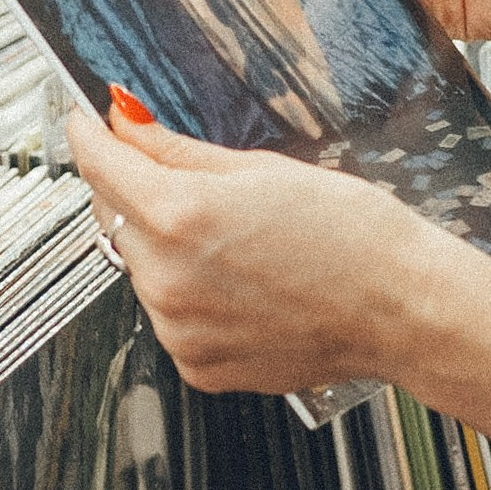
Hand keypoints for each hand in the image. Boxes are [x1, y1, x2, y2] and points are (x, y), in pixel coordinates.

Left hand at [67, 101, 421, 393]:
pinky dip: (193, 297)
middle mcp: (167, 279)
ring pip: (144, 270)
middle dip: (142, 195)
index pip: (101, 165)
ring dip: (168, 249)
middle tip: (201, 187)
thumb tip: (125, 125)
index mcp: (181, 216)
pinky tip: (245, 285)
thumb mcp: (264, 169)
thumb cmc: (353, 234)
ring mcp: (179, 330)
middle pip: (118, 218)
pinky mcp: (197, 366)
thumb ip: (177, 150)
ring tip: (241, 246)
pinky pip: (171, 318)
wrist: (401, 309)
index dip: (91, 135)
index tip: (89, 122)